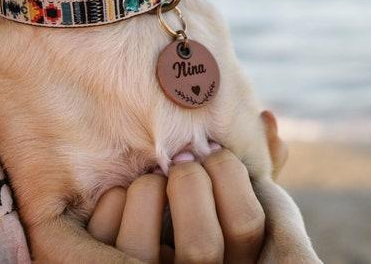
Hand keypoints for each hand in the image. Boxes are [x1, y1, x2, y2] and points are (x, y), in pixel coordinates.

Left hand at [86, 111, 285, 262]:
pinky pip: (103, 236)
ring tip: (149, 175)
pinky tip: (119, 190)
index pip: (247, 223)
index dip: (230, 174)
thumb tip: (267, 120)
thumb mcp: (222, 170)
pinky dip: (113, 200)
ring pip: (144, 250)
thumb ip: (250, 148)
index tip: (213, 147)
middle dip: (190, 184)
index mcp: (230, 251)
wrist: (119, 201)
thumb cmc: (186, 179)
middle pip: (202, 247)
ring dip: (149, 191)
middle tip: (181, 156)